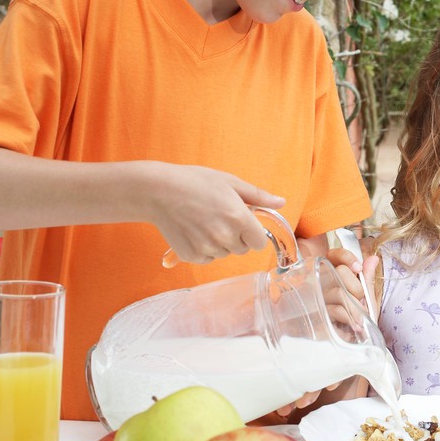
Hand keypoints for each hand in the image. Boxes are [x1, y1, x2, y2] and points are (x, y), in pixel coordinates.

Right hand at [148, 163, 284, 265]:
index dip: (254, 233)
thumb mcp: (230, 182)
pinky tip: (194, 230)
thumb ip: (258, 196)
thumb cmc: (195, 182)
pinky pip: (207, 258)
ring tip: (205, 221)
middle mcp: (224, 237)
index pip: (259, 243)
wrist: (158, 191)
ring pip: (224, 253)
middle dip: (237, 237)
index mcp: (239, 219)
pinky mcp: (191, 256)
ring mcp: (207, 248)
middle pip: (242, 249)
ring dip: (220, 243)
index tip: (245, 224)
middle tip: (221, 217)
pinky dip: (203, 248)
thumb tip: (281, 202)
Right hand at [323, 247, 378, 328]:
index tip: (358, 268)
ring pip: (339, 292)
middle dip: (357, 288)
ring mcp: (317, 300)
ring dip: (356, 306)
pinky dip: (349, 317)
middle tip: (362, 302)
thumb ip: (367, 279)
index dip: (346, 257)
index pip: (333, 255)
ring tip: (360, 317)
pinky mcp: (315, 316)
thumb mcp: (367, 300)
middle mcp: (322, 285)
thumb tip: (373, 259)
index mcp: (333, 276)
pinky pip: (335, 309)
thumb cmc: (359, 320)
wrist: (353, 345)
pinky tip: (353, 324)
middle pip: (340, 272)